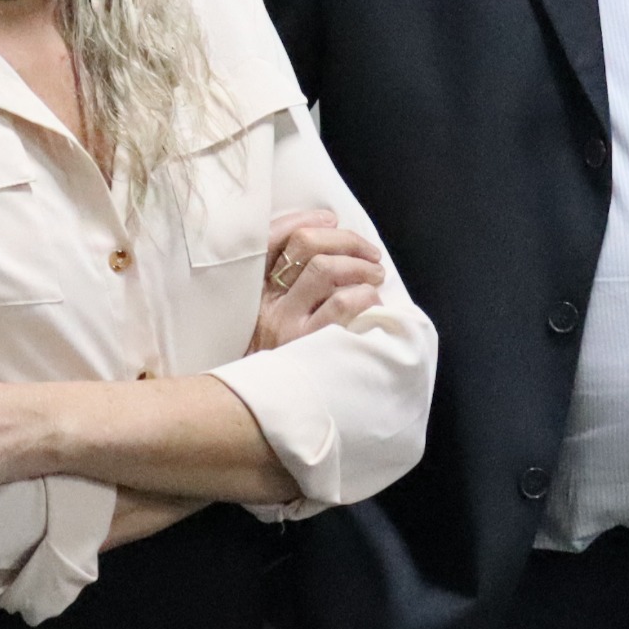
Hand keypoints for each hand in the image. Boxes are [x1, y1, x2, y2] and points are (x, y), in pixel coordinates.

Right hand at [253, 209, 387, 351]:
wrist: (254, 410)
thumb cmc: (270, 361)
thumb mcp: (260, 320)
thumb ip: (281, 288)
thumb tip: (326, 250)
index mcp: (252, 289)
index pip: (273, 237)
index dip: (305, 220)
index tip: (330, 218)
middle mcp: (266, 301)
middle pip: (305, 245)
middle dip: (345, 239)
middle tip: (368, 252)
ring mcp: (286, 322)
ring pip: (326, 269)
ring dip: (360, 265)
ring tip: (376, 274)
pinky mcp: (307, 343)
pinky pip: (343, 304)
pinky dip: (365, 295)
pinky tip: (372, 302)